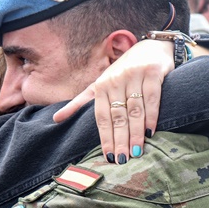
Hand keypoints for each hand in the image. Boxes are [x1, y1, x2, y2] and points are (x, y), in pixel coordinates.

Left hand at [53, 39, 174, 162]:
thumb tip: (55, 119)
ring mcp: (135, 75)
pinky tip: (151, 132)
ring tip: (136, 152)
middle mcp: (116, 79)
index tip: (108, 156)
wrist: (151, 47)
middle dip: (120, 139)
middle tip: (122, 160)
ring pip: (135, 109)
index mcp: (101, 85)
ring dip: (136, 132)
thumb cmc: (123, 71)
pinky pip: (152, 98)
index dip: (105, 137)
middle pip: (118, 115)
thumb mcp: (99, 84)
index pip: (101, 116)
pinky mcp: (153, 72)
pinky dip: (152, 116)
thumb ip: (80, 102)